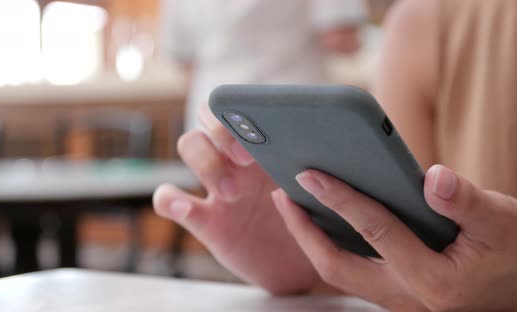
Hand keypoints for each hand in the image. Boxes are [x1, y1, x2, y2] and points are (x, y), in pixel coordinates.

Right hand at [153, 104, 318, 293]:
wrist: (305, 265)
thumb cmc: (317, 220)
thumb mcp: (323, 187)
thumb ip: (325, 160)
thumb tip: (347, 127)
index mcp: (265, 144)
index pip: (237, 106)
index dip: (238, 111)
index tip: (257, 135)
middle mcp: (237, 158)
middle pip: (206, 120)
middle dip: (219, 133)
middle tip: (244, 161)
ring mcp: (217, 187)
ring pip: (189, 147)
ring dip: (205, 163)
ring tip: (231, 194)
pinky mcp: (205, 220)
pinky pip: (169, 200)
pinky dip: (169, 199)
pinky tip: (185, 206)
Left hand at [273, 165, 516, 310]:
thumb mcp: (507, 222)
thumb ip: (468, 201)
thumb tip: (431, 177)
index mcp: (434, 280)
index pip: (376, 232)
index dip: (341, 199)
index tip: (309, 173)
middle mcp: (409, 298)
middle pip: (338, 266)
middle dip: (303, 230)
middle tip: (281, 194)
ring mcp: (401, 302)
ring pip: (342, 273)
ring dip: (313, 239)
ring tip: (294, 204)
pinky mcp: (400, 295)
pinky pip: (355, 272)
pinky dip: (335, 245)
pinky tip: (329, 220)